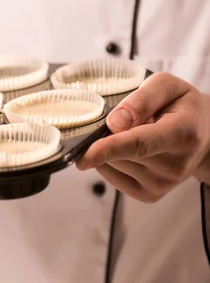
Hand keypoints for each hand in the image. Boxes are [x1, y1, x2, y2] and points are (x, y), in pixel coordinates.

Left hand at [76, 72, 209, 202]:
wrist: (203, 136)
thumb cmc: (181, 106)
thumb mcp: (167, 86)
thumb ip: (142, 98)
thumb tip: (115, 122)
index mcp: (181, 134)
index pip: (140, 144)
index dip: (109, 149)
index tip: (84, 156)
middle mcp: (174, 165)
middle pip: (118, 153)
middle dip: (106, 136)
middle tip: (125, 121)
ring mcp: (162, 184)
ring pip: (111, 165)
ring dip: (109, 148)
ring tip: (135, 136)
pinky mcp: (149, 195)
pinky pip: (110, 176)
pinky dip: (109, 162)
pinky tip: (128, 152)